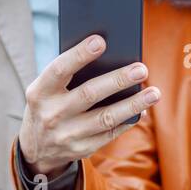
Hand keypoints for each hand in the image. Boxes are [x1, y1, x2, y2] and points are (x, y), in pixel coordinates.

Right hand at [18, 35, 160, 178]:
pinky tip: (142, 110)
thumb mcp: (47, 89)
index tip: (101, 40)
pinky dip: (128, 120)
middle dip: (117, 80)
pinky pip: (111, 133)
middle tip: (141, 69)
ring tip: (154, 93)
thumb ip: (69, 75)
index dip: (79, 55)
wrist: (37, 147)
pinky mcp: (82, 149)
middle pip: (89, 94)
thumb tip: (111, 58)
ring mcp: (67, 135)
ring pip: (106, 118)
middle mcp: (52, 115)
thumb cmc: (49, 104)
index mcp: (39, 92)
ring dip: (133, 104)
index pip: (59, 69)